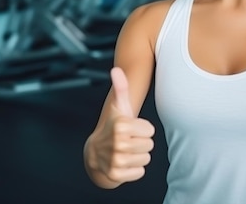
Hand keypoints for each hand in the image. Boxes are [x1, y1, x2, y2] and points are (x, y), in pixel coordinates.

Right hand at [93, 67, 154, 183]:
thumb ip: (121, 88)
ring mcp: (116, 160)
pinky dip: (134, 170)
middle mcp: (118, 143)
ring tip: (125, 152)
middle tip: (128, 141)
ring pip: (146, 159)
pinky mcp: (116, 175)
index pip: (150, 130)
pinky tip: (124, 164)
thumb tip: (116, 69)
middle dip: (141, 143)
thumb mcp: (118, 107)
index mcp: (121, 125)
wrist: (95, 154)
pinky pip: (140, 172)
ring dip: (138, 156)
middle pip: (150, 145)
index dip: (142, 129)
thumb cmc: (113, 127)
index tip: (130, 129)